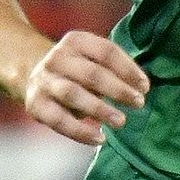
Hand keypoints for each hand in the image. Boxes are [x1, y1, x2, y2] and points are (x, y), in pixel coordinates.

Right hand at [20, 30, 147, 145]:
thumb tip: (141, 88)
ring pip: (73, 94)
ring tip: (121, 121)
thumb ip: (114, 69)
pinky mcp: (36, 104)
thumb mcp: (93, 59)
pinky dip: (80, 131)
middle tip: (138, 103)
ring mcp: (44, 81)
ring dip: (99, 109)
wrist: (34, 75)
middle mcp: (57, 58)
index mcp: (76, 41)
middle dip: (118, 90)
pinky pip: (59, 120)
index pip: (106, 51)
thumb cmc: (77, 69)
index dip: (128, 69)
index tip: (145, 87)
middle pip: (91, 73)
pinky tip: (99, 138)